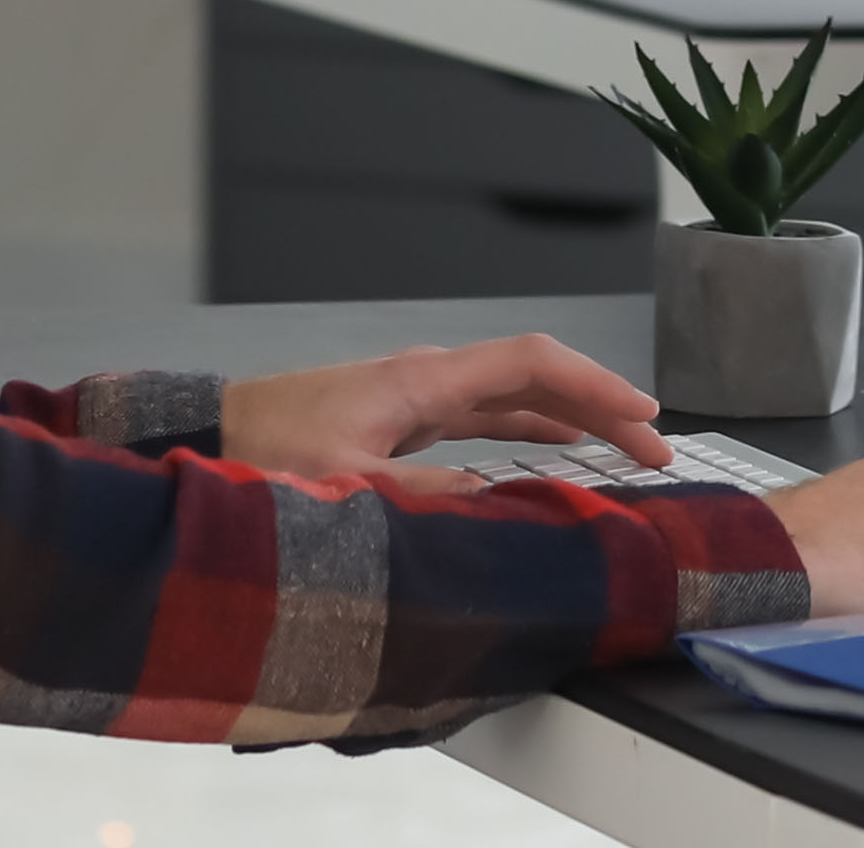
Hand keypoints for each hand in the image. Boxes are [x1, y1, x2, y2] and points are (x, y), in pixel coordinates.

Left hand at [223, 336, 676, 485]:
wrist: (206, 439)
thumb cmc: (261, 454)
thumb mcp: (339, 483)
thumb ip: (417, 494)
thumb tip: (493, 501)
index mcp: (423, 381)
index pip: (533, 363)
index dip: (596, 385)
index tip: (646, 417)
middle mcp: (428, 379)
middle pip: (537, 379)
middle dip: (602, 406)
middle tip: (657, 450)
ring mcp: (416, 397)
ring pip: (515, 398)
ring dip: (573, 420)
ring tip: (625, 451)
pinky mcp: (401, 421)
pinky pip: (487, 418)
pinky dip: (531, 430)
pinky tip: (554, 450)